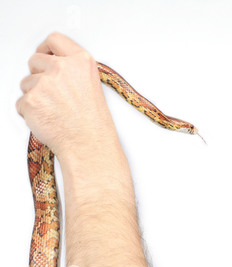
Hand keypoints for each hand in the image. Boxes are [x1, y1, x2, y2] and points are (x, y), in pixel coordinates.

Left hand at [16, 32, 113, 158]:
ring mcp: (44, 83)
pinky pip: (21, 102)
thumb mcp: (92, 86)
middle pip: (35, 60)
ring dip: (34, 95)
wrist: (88, 144)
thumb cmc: (92, 122)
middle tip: (51, 92)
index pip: (55, 40)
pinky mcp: (30, 100)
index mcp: (81, 62)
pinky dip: (29, 111)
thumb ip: (73, 71)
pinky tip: (47, 118)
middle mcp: (62, 69)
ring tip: (53, 109)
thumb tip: (53, 67)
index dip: (46, 48)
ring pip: (26, 82)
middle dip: (38, 74)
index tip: (45, 54)